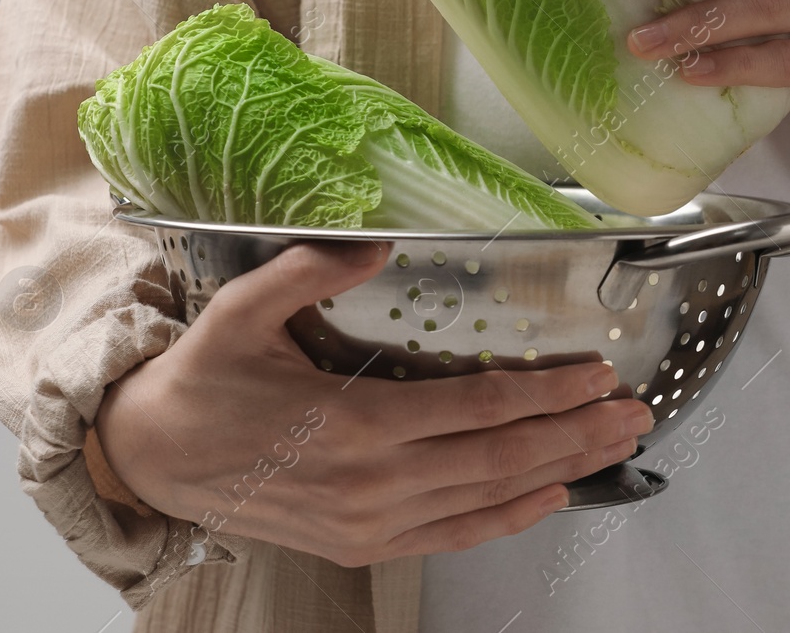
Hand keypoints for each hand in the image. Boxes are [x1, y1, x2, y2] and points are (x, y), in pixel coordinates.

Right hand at [94, 241, 652, 566]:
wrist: (153, 463)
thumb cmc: (203, 384)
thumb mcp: (242, 311)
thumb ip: (311, 272)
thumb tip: (379, 244)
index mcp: (354, 421)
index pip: (477, 406)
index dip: (545, 391)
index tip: (597, 373)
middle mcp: (373, 480)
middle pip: (500, 456)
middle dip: (578, 433)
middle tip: (636, 412)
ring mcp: (372, 521)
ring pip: (488, 498)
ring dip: (561, 471)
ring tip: (614, 446)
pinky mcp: (364, 544)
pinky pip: (455, 534)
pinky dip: (510, 518)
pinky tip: (551, 497)